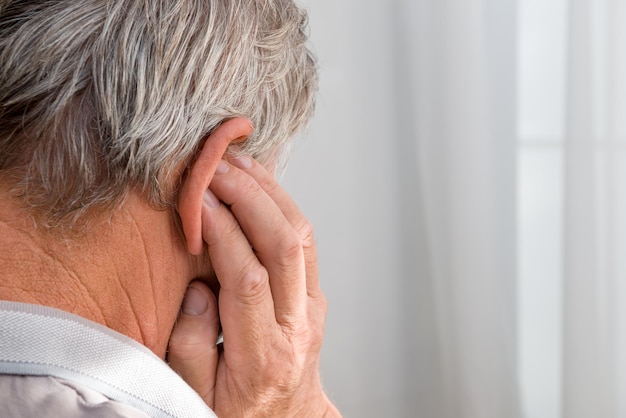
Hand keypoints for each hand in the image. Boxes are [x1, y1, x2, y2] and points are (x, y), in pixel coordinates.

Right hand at [168, 156, 339, 416]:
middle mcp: (297, 327)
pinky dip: (282, 206)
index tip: (198, 200)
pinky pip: (304, 241)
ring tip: (240, 162)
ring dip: (271, 192)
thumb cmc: (236, 413)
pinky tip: (261, 184)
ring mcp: (312, 309)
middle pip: (285, 246)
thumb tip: (199, 288)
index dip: (223, 232)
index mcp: (263, 357)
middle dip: (250, 196)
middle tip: (217, 166)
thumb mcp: (195, 397)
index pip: (248, 279)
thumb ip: (190, 346)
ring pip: (302, 236)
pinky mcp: (314, 296)